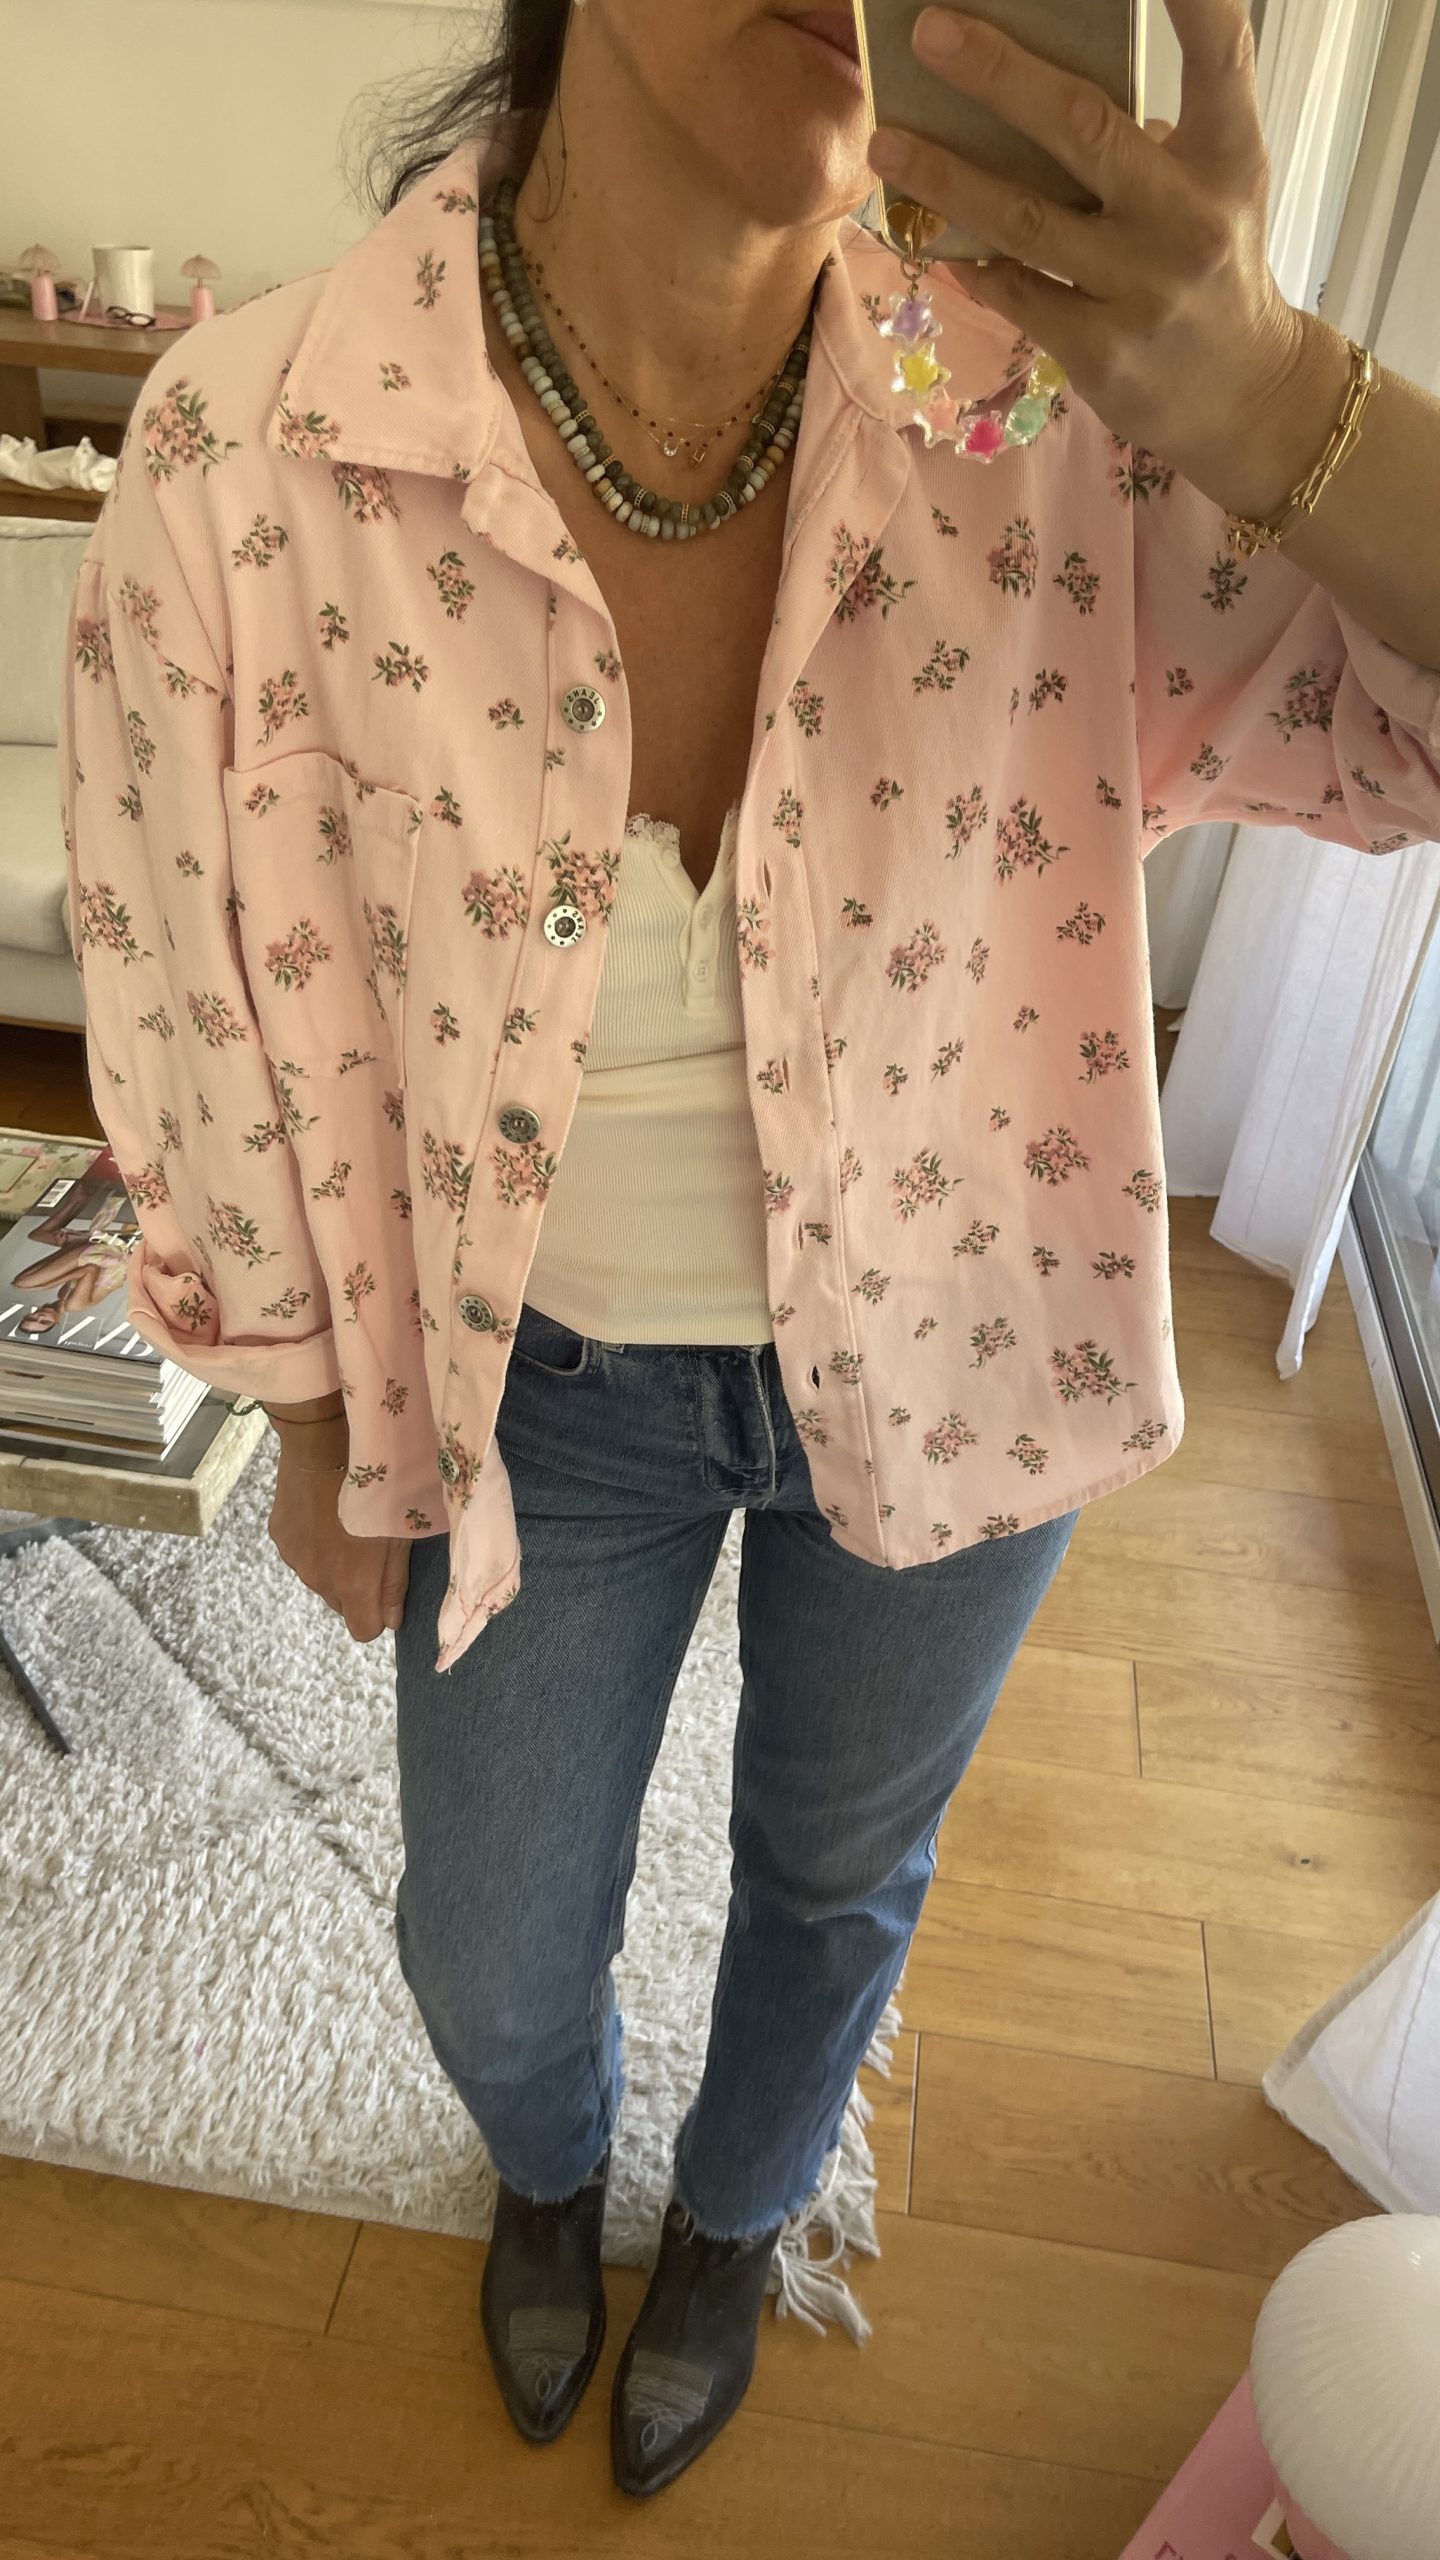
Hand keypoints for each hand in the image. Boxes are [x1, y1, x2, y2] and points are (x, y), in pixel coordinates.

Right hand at [268, 1429, 412, 1641]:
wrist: (325, 1441)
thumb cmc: (377, 1487)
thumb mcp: (399, 1533)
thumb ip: (393, 1582)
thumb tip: (391, 1621)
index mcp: (351, 1584)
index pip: (363, 1631)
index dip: (377, 1615)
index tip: (385, 1589)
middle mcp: (318, 1580)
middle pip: (340, 1604)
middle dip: (355, 1587)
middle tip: (369, 1549)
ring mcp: (295, 1558)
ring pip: (319, 1577)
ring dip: (332, 1563)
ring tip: (345, 1524)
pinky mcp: (279, 1535)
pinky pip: (301, 1553)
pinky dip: (314, 1542)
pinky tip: (324, 1510)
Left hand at [865, 0, 1307, 473]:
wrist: (1244, 395)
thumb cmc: (1212, 262)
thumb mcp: (1212, 185)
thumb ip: (1148, 133)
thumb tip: (1027, 82)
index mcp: (1227, 156)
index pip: (1220, 53)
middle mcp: (1190, 217)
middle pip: (1084, 127)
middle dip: (999, 76)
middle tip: (930, 32)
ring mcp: (1145, 290)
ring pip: (1025, 220)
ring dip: (946, 177)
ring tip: (886, 143)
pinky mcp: (1104, 352)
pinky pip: (1016, 292)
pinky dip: (972, 262)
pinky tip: (931, 232)